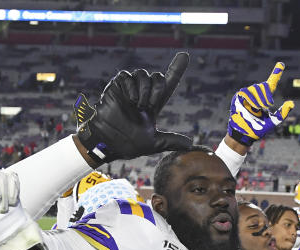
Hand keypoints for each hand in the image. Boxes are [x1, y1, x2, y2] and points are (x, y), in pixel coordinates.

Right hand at [75, 52, 191, 163]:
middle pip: (158, 77)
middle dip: (157, 89)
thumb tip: (190, 145)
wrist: (109, 143)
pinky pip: (126, 76)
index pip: (168, 82)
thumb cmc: (129, 143)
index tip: (185, 55)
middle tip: (150, 105)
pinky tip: (131, 100)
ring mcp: (129, 88)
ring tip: (139, 105)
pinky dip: (131, 86)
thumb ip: (171, 141)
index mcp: (154, 103)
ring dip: (145, 89)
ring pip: (143, 74)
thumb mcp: (155, 143)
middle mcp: (143, 93)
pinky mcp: (117, 86)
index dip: (176, 68)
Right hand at [226, 62, 294, 147]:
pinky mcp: (239, 97)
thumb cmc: (258, 129)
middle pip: (264, 85)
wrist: (245, 135)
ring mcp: (247, 95)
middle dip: (267, 95)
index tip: (281, 64)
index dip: (276, 73)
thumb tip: (292, 103)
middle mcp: (256, 95)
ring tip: (260, 107)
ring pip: (256, 88)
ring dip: (260, 98)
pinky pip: (246, 92)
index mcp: (264, 98)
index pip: (271, 83)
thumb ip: (282, 113)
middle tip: (268, 105)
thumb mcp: (273, 121)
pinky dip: (252, 98)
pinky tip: (254, 106)